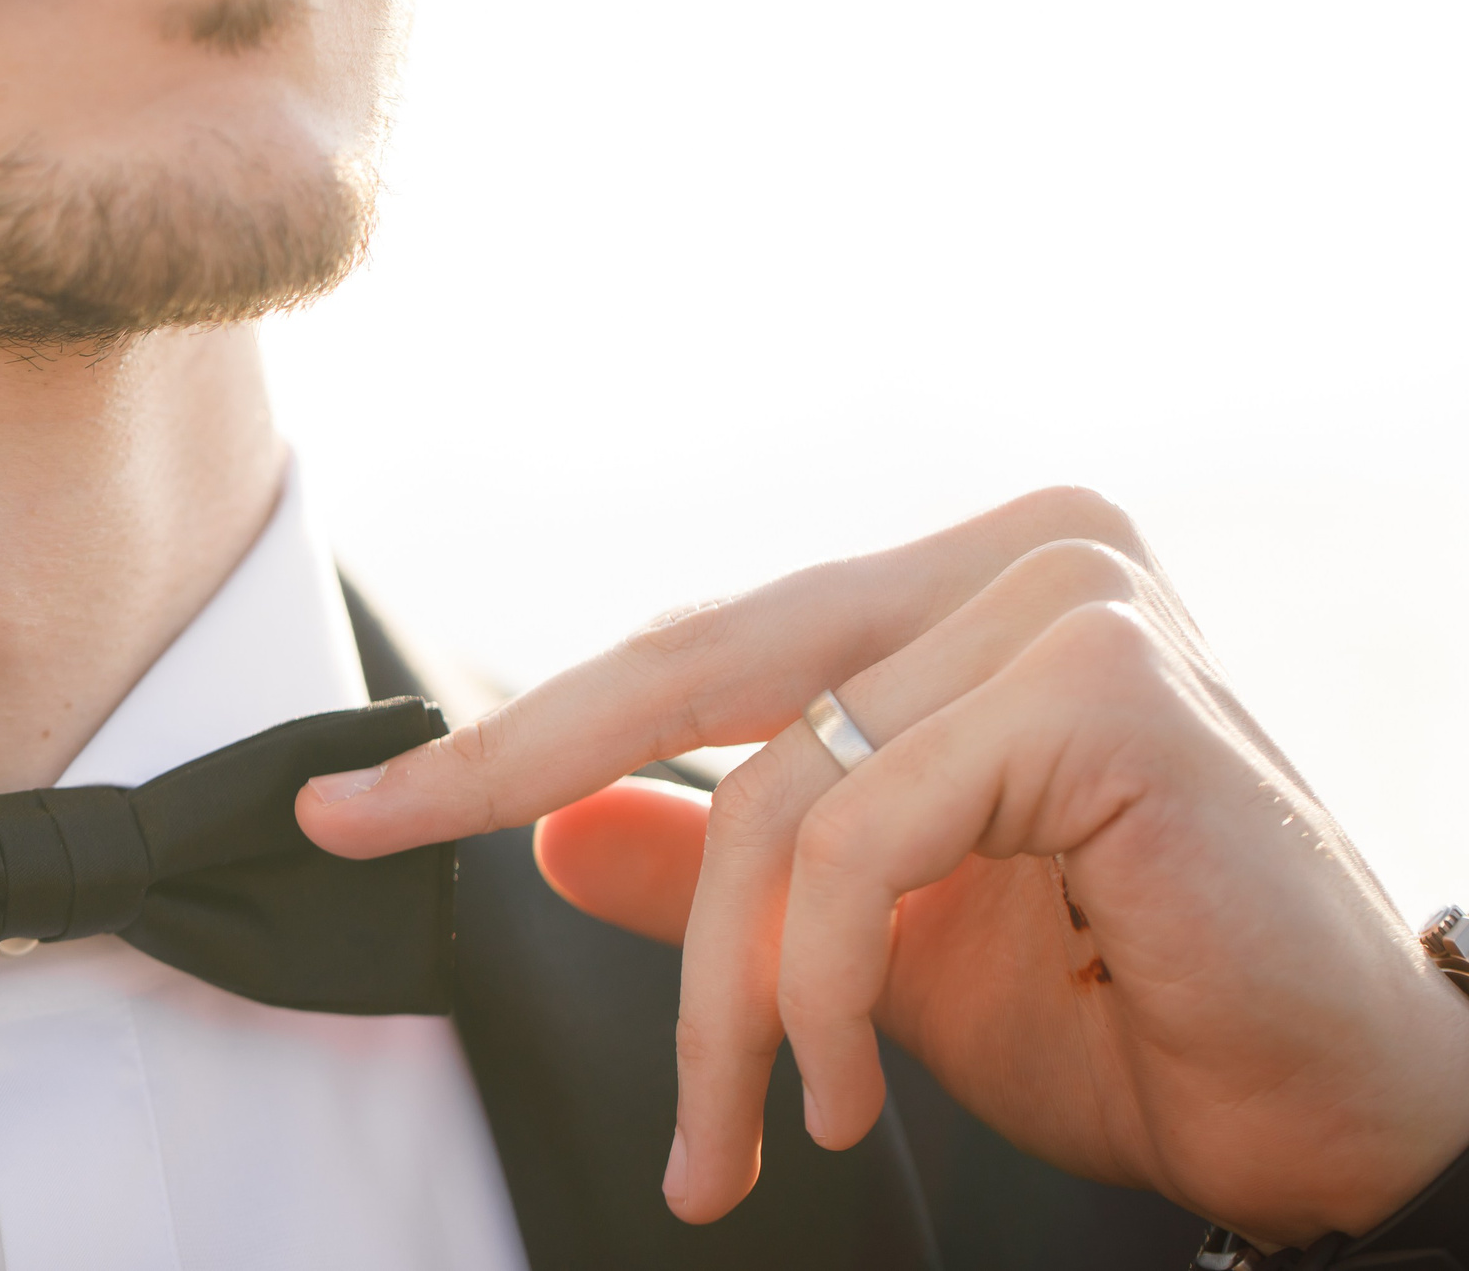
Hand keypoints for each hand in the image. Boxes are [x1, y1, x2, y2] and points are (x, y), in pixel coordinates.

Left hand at [298, 487, 1468, 1246]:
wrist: (1323, 1124)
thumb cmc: (1122, 1020)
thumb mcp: (865, 951)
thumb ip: (721, 870)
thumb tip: (555, 833)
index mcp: (964, 595)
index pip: (706, 647)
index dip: (522, 727)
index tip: (359, 794)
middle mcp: (1018, 555)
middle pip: (702, 667)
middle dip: (511, 766)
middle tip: (373, 831)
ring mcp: (1069, 596)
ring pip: (776, 785)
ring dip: (726, 989)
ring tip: (744, 1126)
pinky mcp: (1103, 679)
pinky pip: (862, 830)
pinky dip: (816, 980)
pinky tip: (843, 1082)